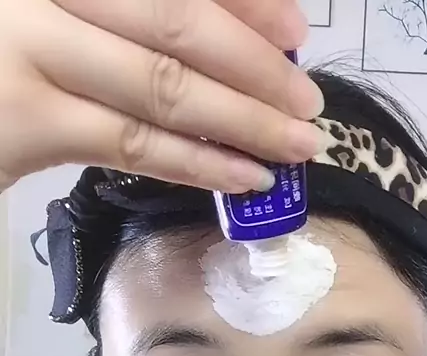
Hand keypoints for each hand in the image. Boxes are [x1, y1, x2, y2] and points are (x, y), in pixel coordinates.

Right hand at [0, 0, 322, 192]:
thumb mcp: (55, 14)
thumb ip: (122, 18)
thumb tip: (216, 42)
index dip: (242, 0)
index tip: (292, 27)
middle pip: (177, 21)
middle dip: (254, 65)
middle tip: (306, 99)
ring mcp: (30, 47)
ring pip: (162, 85)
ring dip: (241, 120)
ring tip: (294, 144)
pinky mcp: (27, 120)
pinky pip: (132, 142)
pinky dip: (196, 161)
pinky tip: (243, 174)